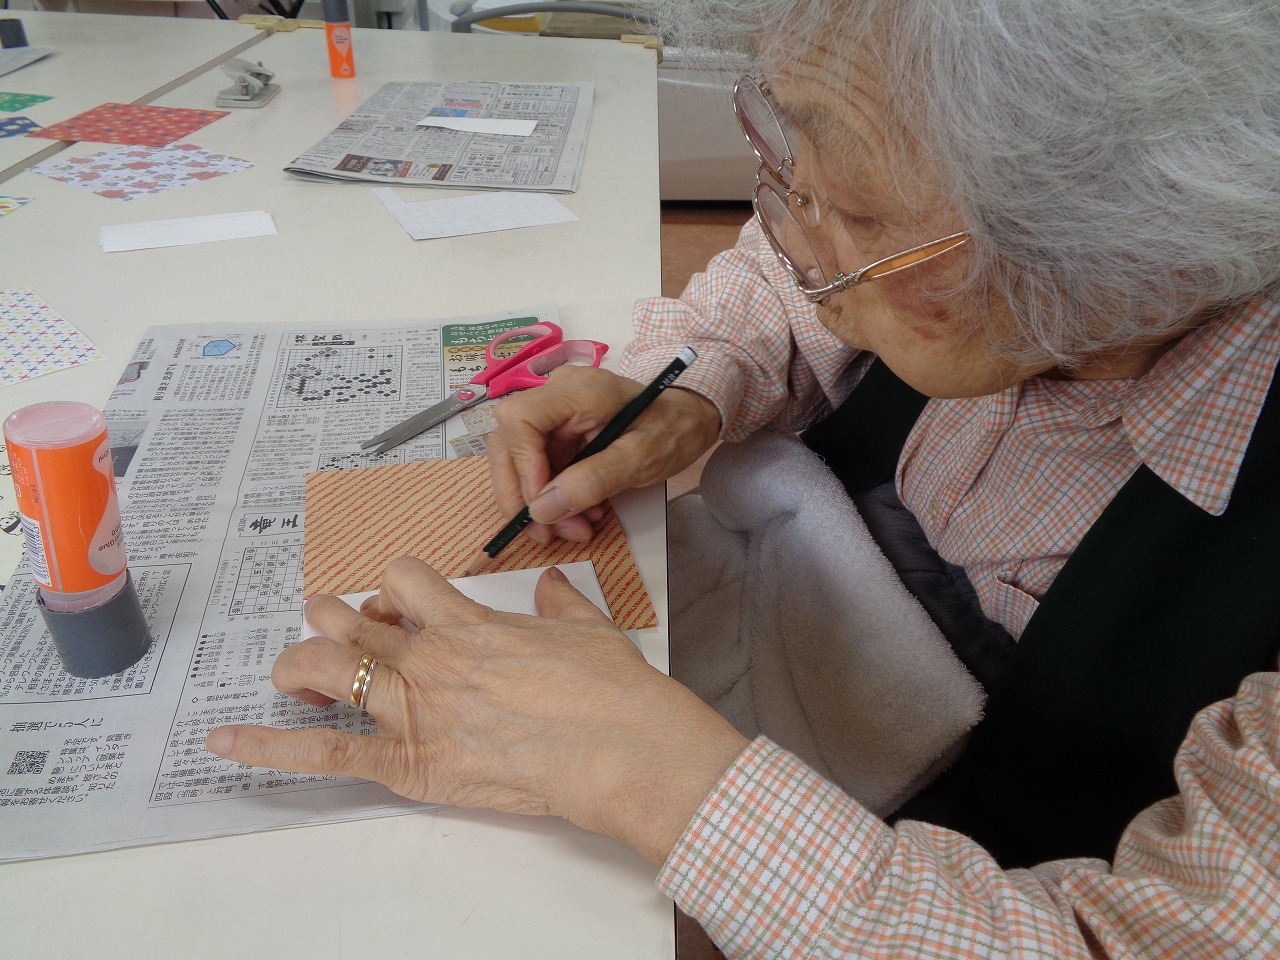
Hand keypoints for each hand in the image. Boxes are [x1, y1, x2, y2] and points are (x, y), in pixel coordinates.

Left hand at [205, 558, 747, 864]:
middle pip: (348, 616)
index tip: (397, 604)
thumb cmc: (613, 691)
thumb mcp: (592, 630)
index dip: (391, 585)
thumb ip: (561, 603)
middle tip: (339, 633)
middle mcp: (431, 657)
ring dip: (298, 664)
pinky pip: (328, 750)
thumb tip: (552, 586)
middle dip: (333, 618)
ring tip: (293, 675)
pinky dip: (269, 745)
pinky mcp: (411, 764)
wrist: (623, 749)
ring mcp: (416, 709)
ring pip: (326, 666)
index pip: (402, 577)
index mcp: (469, 622)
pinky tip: (225, 739)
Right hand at [486, 365, 720, 544]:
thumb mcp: (642, 459)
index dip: (521, 466)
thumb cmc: (673, 429)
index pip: (518, 419)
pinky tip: (580, 516)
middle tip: (546, 534)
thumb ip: (593, 481)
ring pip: (519, 462)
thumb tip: (542, 509)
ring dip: (540, 504)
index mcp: (578, 391)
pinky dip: (554, 499)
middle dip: (522, 495)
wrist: (689, 418)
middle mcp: (557, 396)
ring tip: (575, 529)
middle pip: (508, 443)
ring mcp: (555, 415)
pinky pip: (540, 469)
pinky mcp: (559, 434)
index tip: (542, 505)